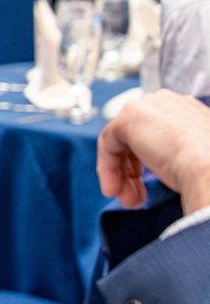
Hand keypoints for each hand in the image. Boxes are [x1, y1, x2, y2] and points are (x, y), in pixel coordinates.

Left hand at [97, 90, 209, 212]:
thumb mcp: (195, 157)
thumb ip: (179, 155)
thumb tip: (169, 168)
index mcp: (186, 110)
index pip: (157, 132)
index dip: (149, 161)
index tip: (148, 186)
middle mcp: (166, 103)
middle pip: (136, 137)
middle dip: (132, 171)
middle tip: (135, 198)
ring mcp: (146, 107)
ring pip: (121, 142)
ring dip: (121, 174)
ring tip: (129, 200)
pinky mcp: (128, 117)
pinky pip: (108, 144)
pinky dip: (108, 168)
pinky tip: (114, 189)